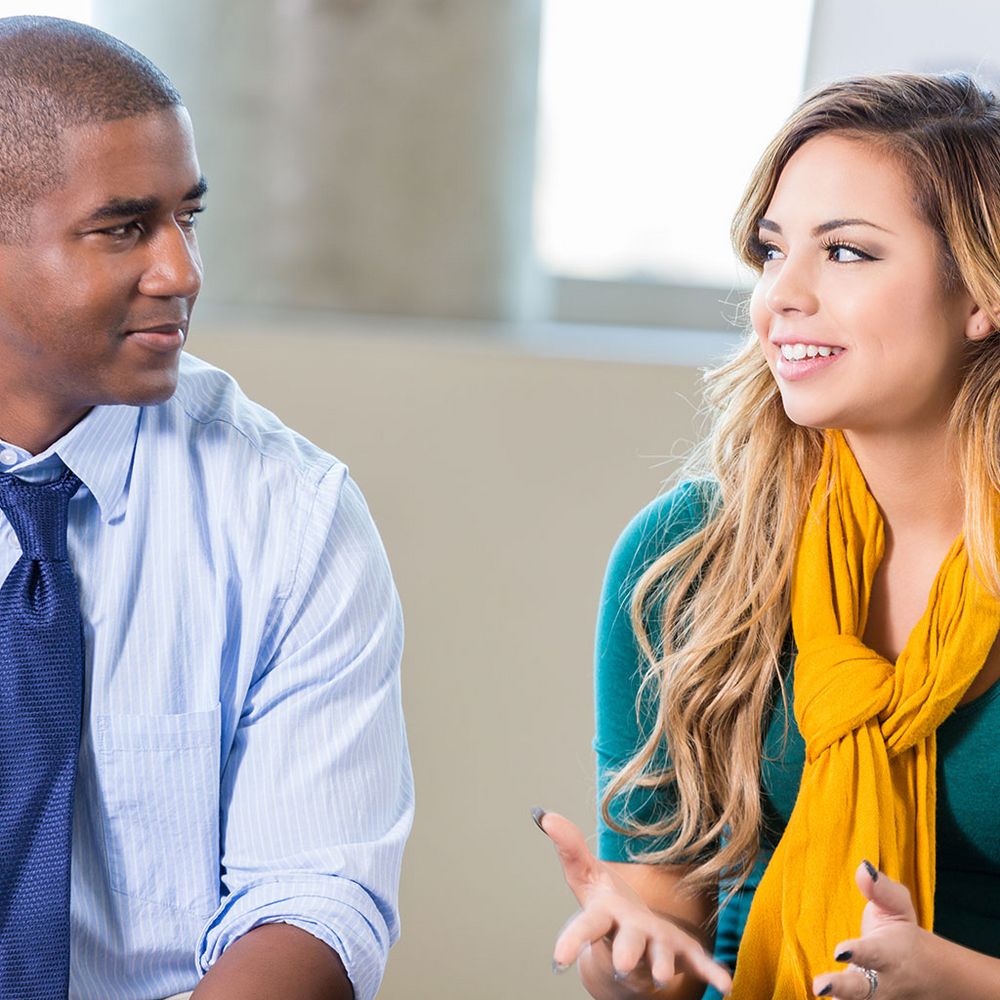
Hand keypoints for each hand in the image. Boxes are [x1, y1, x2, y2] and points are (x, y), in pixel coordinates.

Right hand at [533, 808, 732, 997]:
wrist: (630, 955)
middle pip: (627, 946)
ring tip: (665, 978)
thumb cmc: (606, 909)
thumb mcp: (586, 876)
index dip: (571, 942)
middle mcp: (630, 938)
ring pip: (659, 959)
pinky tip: (726, 984)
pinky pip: (697, 963)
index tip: (558, 961)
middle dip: (626, 955)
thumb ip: (570, 847)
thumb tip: (544, 814)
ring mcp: (656, 948)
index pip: (585, 929)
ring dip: (662, 967)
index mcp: (605, 920)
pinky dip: (712, 973)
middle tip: (624, 967)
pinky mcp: (682, 953)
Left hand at [812, 861, 940, 998]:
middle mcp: (882, 983)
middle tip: (820, 986)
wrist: (928, 977)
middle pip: (861, 989)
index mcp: (889, 953)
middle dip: (842, 989)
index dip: (858, 953)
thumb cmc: (901, 935)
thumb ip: (881, 889)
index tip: (839, 950)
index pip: (873, 953)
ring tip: (818, 994)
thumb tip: (863, 868)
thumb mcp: (898, 908)